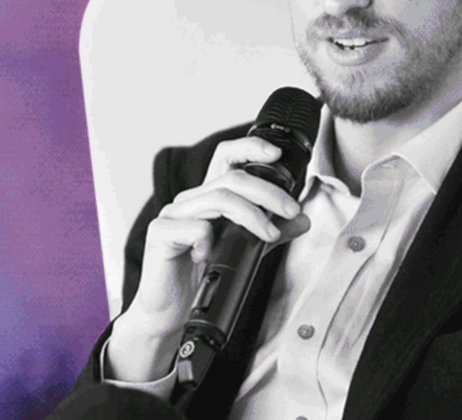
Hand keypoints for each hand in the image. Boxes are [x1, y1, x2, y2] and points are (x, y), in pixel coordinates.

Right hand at [106, 137, 310, 381]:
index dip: (249, 148)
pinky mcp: (159, 234)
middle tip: (291, 210)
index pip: (225, 158)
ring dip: (252, 215)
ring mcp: (172, 215)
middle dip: (268, 191)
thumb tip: (302, 219)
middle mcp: (189, 201)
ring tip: (269, 236)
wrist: (168, 314)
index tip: (276, 155)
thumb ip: (269, 234)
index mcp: (208, 199)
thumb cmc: (201, 280)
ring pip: (218, 198)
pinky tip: (208, 258)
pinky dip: (209, 242)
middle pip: (231, 178)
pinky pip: (195, 228)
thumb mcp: (242, 252)